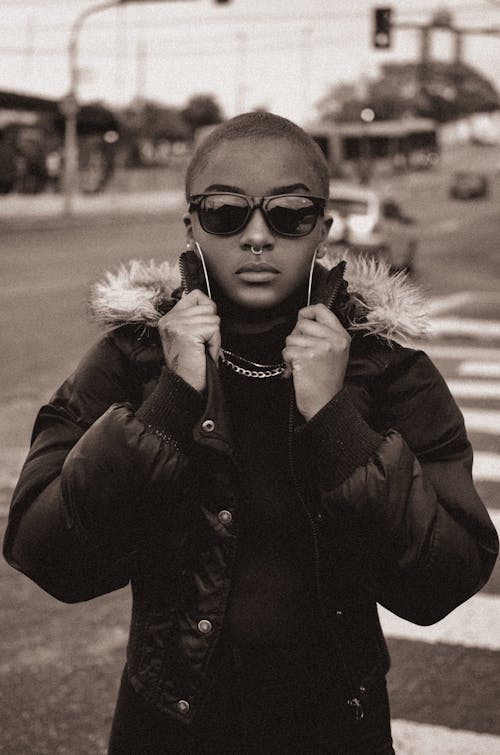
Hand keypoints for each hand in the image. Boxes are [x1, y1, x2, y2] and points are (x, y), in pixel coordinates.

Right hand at [158, 289, 220, 391]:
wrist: (185, 385)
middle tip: (200, 345)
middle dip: (211, 327)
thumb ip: (194, 317)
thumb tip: (206, 300)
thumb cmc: (190, 364)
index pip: (195, 294)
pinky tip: (202, 352)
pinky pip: (214, 329)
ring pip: (213, 318)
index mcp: (169, 318)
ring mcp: (177, 324)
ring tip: (201, 349)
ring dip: (213, 337)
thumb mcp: (188, 336)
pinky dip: (214, 343)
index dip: (206, 310)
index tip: (201, 330)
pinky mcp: (187, 332)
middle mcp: (170, 319)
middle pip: (208, 306)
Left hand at [282, 304, 350, 420]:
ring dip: (291, 352)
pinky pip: (286, 351)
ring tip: (303, 364)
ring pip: (291, 338)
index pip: (321, 309)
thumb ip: (323, 334)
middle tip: (303, 353)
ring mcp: (320, 348)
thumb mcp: (335, 353)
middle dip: (296, 338)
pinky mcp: (306, 357)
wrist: (325, 404)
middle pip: (302, 323)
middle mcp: (333, 340)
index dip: (306, 312)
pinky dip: (287, 362)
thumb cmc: (326, 382)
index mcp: (341, 337)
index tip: (302, 320)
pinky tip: (298, 371)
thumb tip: (302, 318)